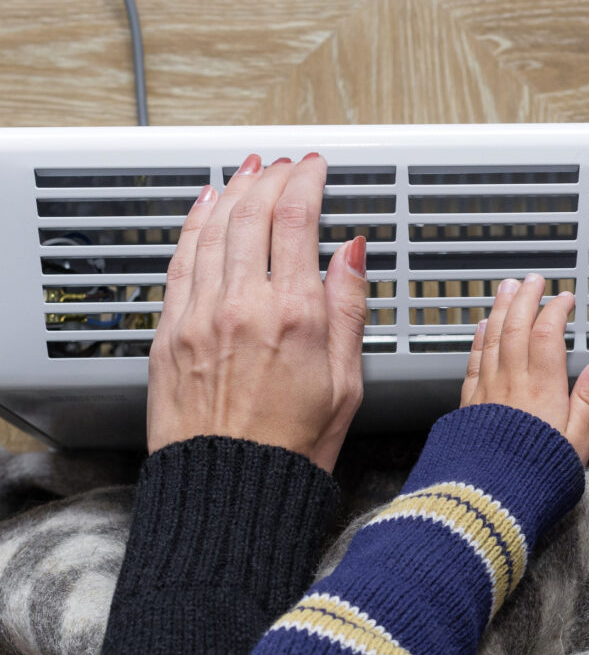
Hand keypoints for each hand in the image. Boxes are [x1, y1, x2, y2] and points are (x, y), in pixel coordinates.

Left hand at [147, 153, 367, 472]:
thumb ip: (348, 307)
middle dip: (271, 178)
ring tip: (249, 172)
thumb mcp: (347, 380)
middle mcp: (243, 306)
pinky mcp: (170, 332)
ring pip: (213, 228)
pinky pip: (180, 260)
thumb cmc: (292, 445)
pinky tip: (204, 207)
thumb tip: (351, 253)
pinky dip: (194, 224)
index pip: (297, 220)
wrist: (231, 488)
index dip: (306, 182)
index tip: (314, 169)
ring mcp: (200, 316)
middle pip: (252, 213)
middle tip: (285, 166)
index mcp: (295, 315)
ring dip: (233, 190)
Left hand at [460, 273, 588, 463]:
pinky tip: (482, 328)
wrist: (488, 499)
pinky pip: (474, 360)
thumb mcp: (576, 443)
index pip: (548, 335)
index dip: (556, 311)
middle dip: (526, 299)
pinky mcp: (471, 405)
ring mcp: (488, 392)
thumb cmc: (535, 476)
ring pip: (493, 338)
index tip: (564, 299)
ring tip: (507, 289)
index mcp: (543, 390)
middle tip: (534, 280)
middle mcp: (512, 384)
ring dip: (501, 309)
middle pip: (516, 327)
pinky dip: (480, 338)